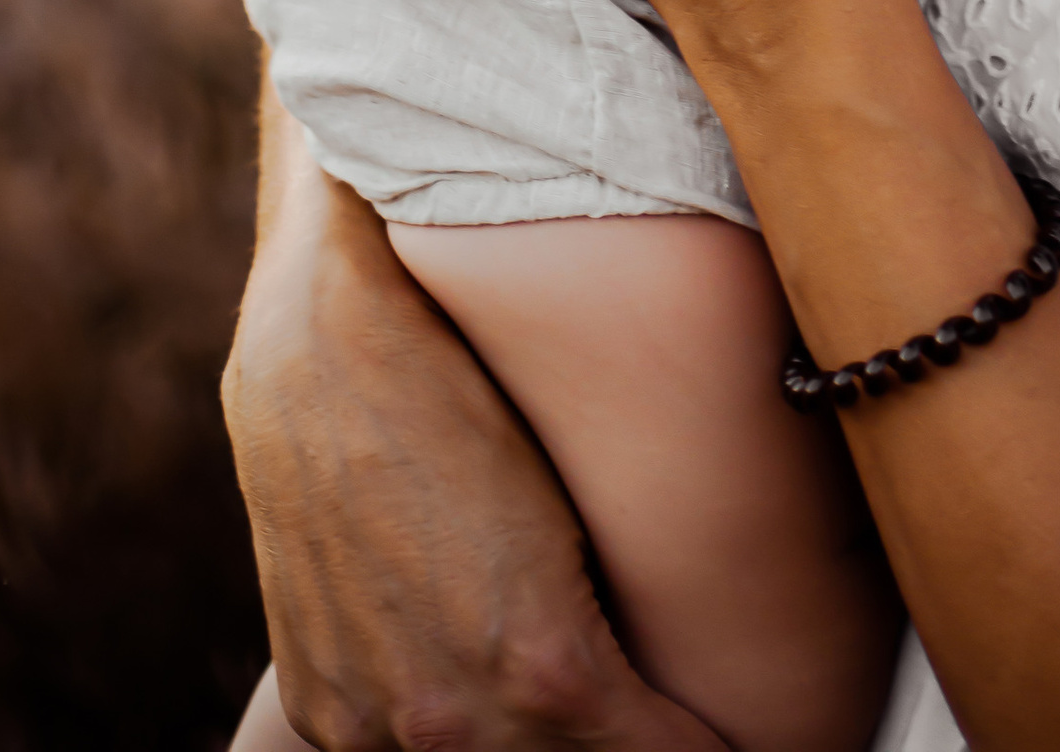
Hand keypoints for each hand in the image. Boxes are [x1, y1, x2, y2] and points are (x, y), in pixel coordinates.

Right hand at [224, 89, 724, 750]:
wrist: (319, 347)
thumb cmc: (467, 398)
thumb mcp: (573, 508)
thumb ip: (626, 621)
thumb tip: (688, 687)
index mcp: (545, 668)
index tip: (740, 738)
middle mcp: (453, 721)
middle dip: (632, 749)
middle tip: (676, 722)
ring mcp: (377, 723)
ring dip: (551, 750)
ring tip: (597, 711)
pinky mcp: (325, 707)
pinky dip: (465, 739)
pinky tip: (496, 705)